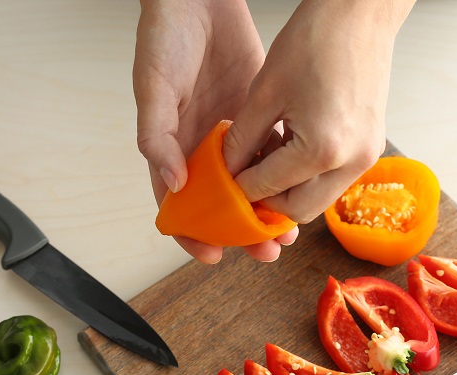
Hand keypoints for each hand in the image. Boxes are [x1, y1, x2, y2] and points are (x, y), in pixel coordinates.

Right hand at [133, 0, 295, 262]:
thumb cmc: (164, 37)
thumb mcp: (153, 87)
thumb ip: (158, 137)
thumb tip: (172, 186)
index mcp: (170, 149)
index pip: (179, 205)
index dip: (194, 233)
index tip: (214, 254)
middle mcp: (200, 148)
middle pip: (222, 203)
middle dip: (243, 231)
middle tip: (266, 249)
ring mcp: (230, 133)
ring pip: (251, 183)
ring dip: (269, 206)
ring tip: (289, 227)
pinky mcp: (257, 113)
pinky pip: (272, 149)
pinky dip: (285, 168)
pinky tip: (303, 182)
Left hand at [223, 0, 414, 222]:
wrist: (361, 13)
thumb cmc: (315, 41)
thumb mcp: (265, 92)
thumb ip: (242, 140)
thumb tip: (227, 171)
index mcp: (321, 150)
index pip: (267, 188)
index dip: (239, 187)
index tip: (223, 179)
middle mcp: (349, 162)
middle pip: (297, 210)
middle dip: (267, 201)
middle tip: (244, 181)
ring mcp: (365, 157)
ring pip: (317, 200)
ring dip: (288, 190)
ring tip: (266, 161)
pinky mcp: (370, 148)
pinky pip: (332, 180)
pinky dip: (308, 176)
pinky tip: (288, 149)